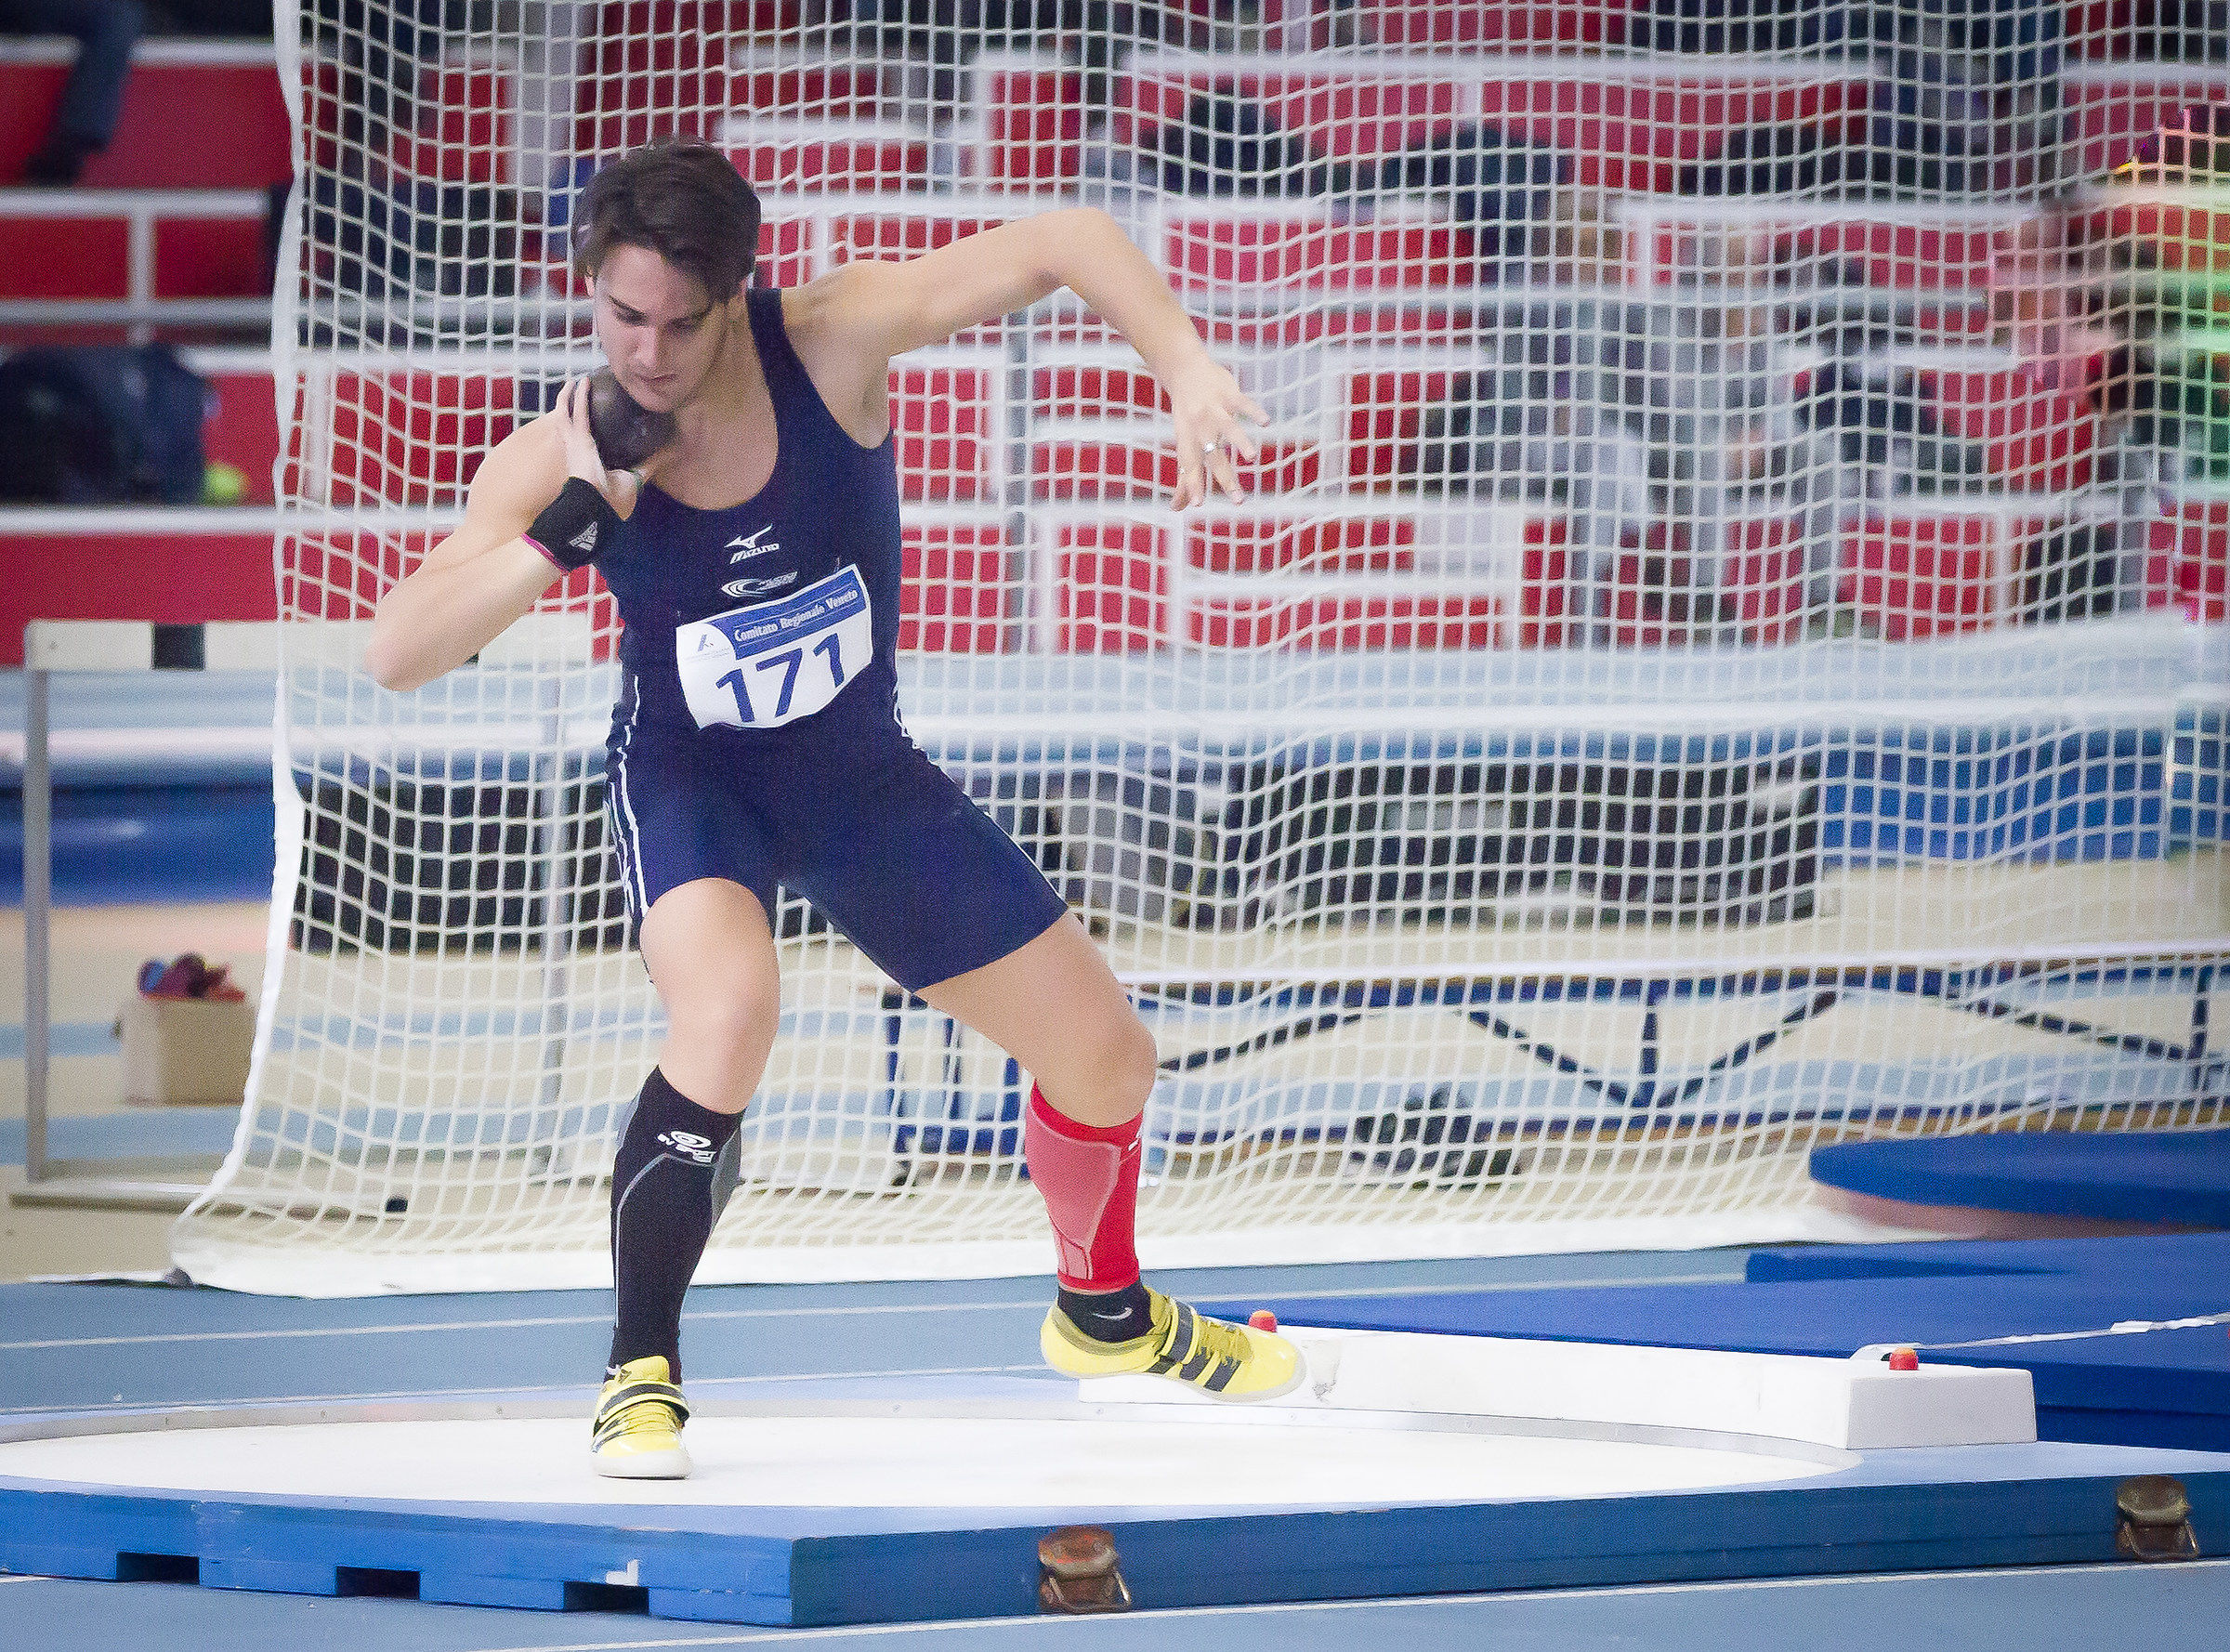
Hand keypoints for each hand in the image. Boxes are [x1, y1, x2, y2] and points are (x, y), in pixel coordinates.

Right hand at [557, 376, 642, 516]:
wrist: (600, 504)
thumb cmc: (615, 497)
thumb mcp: (637, 476)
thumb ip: (652, 462)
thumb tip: (674, 450)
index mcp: (595, 461)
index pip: (595, 440)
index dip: (597, 427)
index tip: (606, 413)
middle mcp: (583, 451)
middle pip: (578, 424)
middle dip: (578, 408)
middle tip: (585, 391)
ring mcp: (576, 443)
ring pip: (569, 414)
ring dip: (572, 398)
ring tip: (578, 382)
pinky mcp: (577, 438)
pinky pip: (575, 412)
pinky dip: (577, 396)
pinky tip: (580, 381)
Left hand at [1167, 359, 1269, 510]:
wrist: (1184, 370)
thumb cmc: (1186, 415)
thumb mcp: (1183, 443)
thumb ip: (1184, 476)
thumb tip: (1178, 508)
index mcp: (1188, 440)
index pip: (1190, 466)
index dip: (1192, 483)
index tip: (1197, 504)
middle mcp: (1199, 427)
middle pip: (1211, 455)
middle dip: (1224, 477)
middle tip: (1238, 500)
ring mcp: (1214, 409)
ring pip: (1227, 428)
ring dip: (1239, 442)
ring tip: (1251, 457)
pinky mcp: (1228, 394)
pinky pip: (1242, 403)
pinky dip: (1254, 411)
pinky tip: (1265, 422)